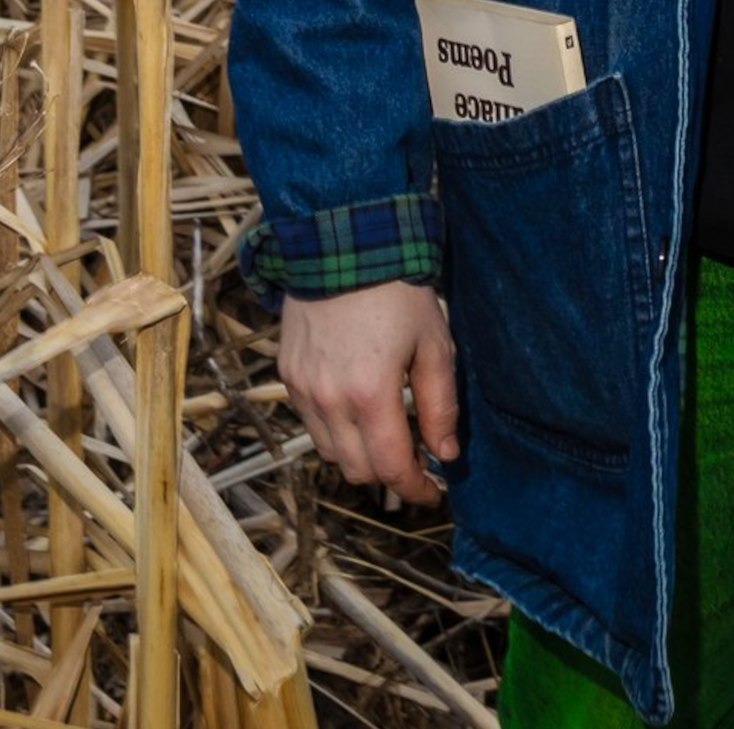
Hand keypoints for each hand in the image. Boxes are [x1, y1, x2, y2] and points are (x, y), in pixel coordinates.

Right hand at [278, 279, 458, 502]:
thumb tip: (445, 453)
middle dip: (389, 475)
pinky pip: (311, 423)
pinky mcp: (288, 375)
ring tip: (385, 433)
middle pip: (358, 470)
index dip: (415, 488)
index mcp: (370, 393)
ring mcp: (303, 389)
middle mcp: (330, 400)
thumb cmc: (397, 291)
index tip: (433, 491)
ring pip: (331, 452)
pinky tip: (356, 407)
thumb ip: (440, 405)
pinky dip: (335, 429)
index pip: (391, 468)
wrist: (343, 243)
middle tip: (414, 461)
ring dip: (360, 454)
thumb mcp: (433, 343)